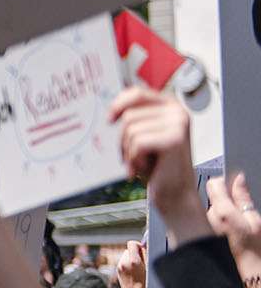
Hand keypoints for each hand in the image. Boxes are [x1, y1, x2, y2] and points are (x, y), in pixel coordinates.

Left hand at [111, 88, 195, 210]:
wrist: (174, 194)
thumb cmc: (157, 167)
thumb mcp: (144, 136)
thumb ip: (136, 118)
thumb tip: (109, 109)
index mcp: (170, 106)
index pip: (136, 92)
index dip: (118, 104)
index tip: (109, 120)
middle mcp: (177, 112)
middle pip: (129, 115)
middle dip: (123, 139)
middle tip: (132, 156)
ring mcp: (178, 124)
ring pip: (131, 130)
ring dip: (129, 151)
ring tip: (140, 162)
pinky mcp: (175, 139)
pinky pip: (137, 143)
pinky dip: (134, 159)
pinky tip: (144, 168)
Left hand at [114, 240, 145, 287]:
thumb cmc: (147, 284)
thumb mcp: (150, 267)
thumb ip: (146, 254)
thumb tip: (144, 244)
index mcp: (133, 260)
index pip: (132, 243)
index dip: (138, 245)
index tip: (143, 250)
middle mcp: (124, 262)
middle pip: (129, 249)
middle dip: (136, 253)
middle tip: (143, 262)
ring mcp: (119, 267)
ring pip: (126, 256)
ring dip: (132, 259)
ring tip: (139, 269)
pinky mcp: (118, 271)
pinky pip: (124, 262)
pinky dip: (128, 264)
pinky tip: (134, 273)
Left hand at [205, 173, 260, 287]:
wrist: (245, 274)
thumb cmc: (254, 250)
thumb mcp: (255, 221)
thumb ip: (244, 198)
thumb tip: (238, 178)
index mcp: (223, 213)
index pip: (214, 184)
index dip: (223, 182)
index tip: (230, 185)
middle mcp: (207, 219)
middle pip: (210, 199)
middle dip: (221, 201)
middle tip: (235, 212)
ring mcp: (201, 228)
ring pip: (207, 212)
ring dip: (216, 214)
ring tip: (230, 227)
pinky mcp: (197, 237)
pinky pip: (203, 224)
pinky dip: (211, 225)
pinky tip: (222, 235)